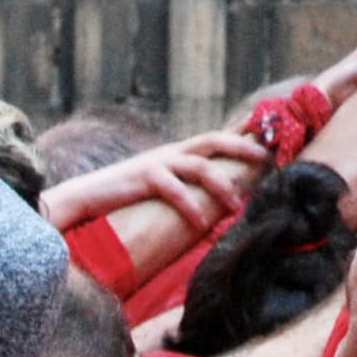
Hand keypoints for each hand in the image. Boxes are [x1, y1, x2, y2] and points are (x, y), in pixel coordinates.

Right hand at [40, 132, 264, 236]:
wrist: (86, 197)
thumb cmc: (127, 196)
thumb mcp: (161, 185)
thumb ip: (185, 184)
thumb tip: (213, 201)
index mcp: (178, 153)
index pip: (216, 136)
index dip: (243, 133)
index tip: (270, 133)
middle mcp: (171, 152)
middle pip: (215, 140)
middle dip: (243, 147)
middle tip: (267, 161)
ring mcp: (157, 162)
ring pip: (200, 165)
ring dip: (222, 185)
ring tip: (237, 206)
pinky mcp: (143, 177)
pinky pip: (173, 190)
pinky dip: (190, 206)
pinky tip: (200, 223)